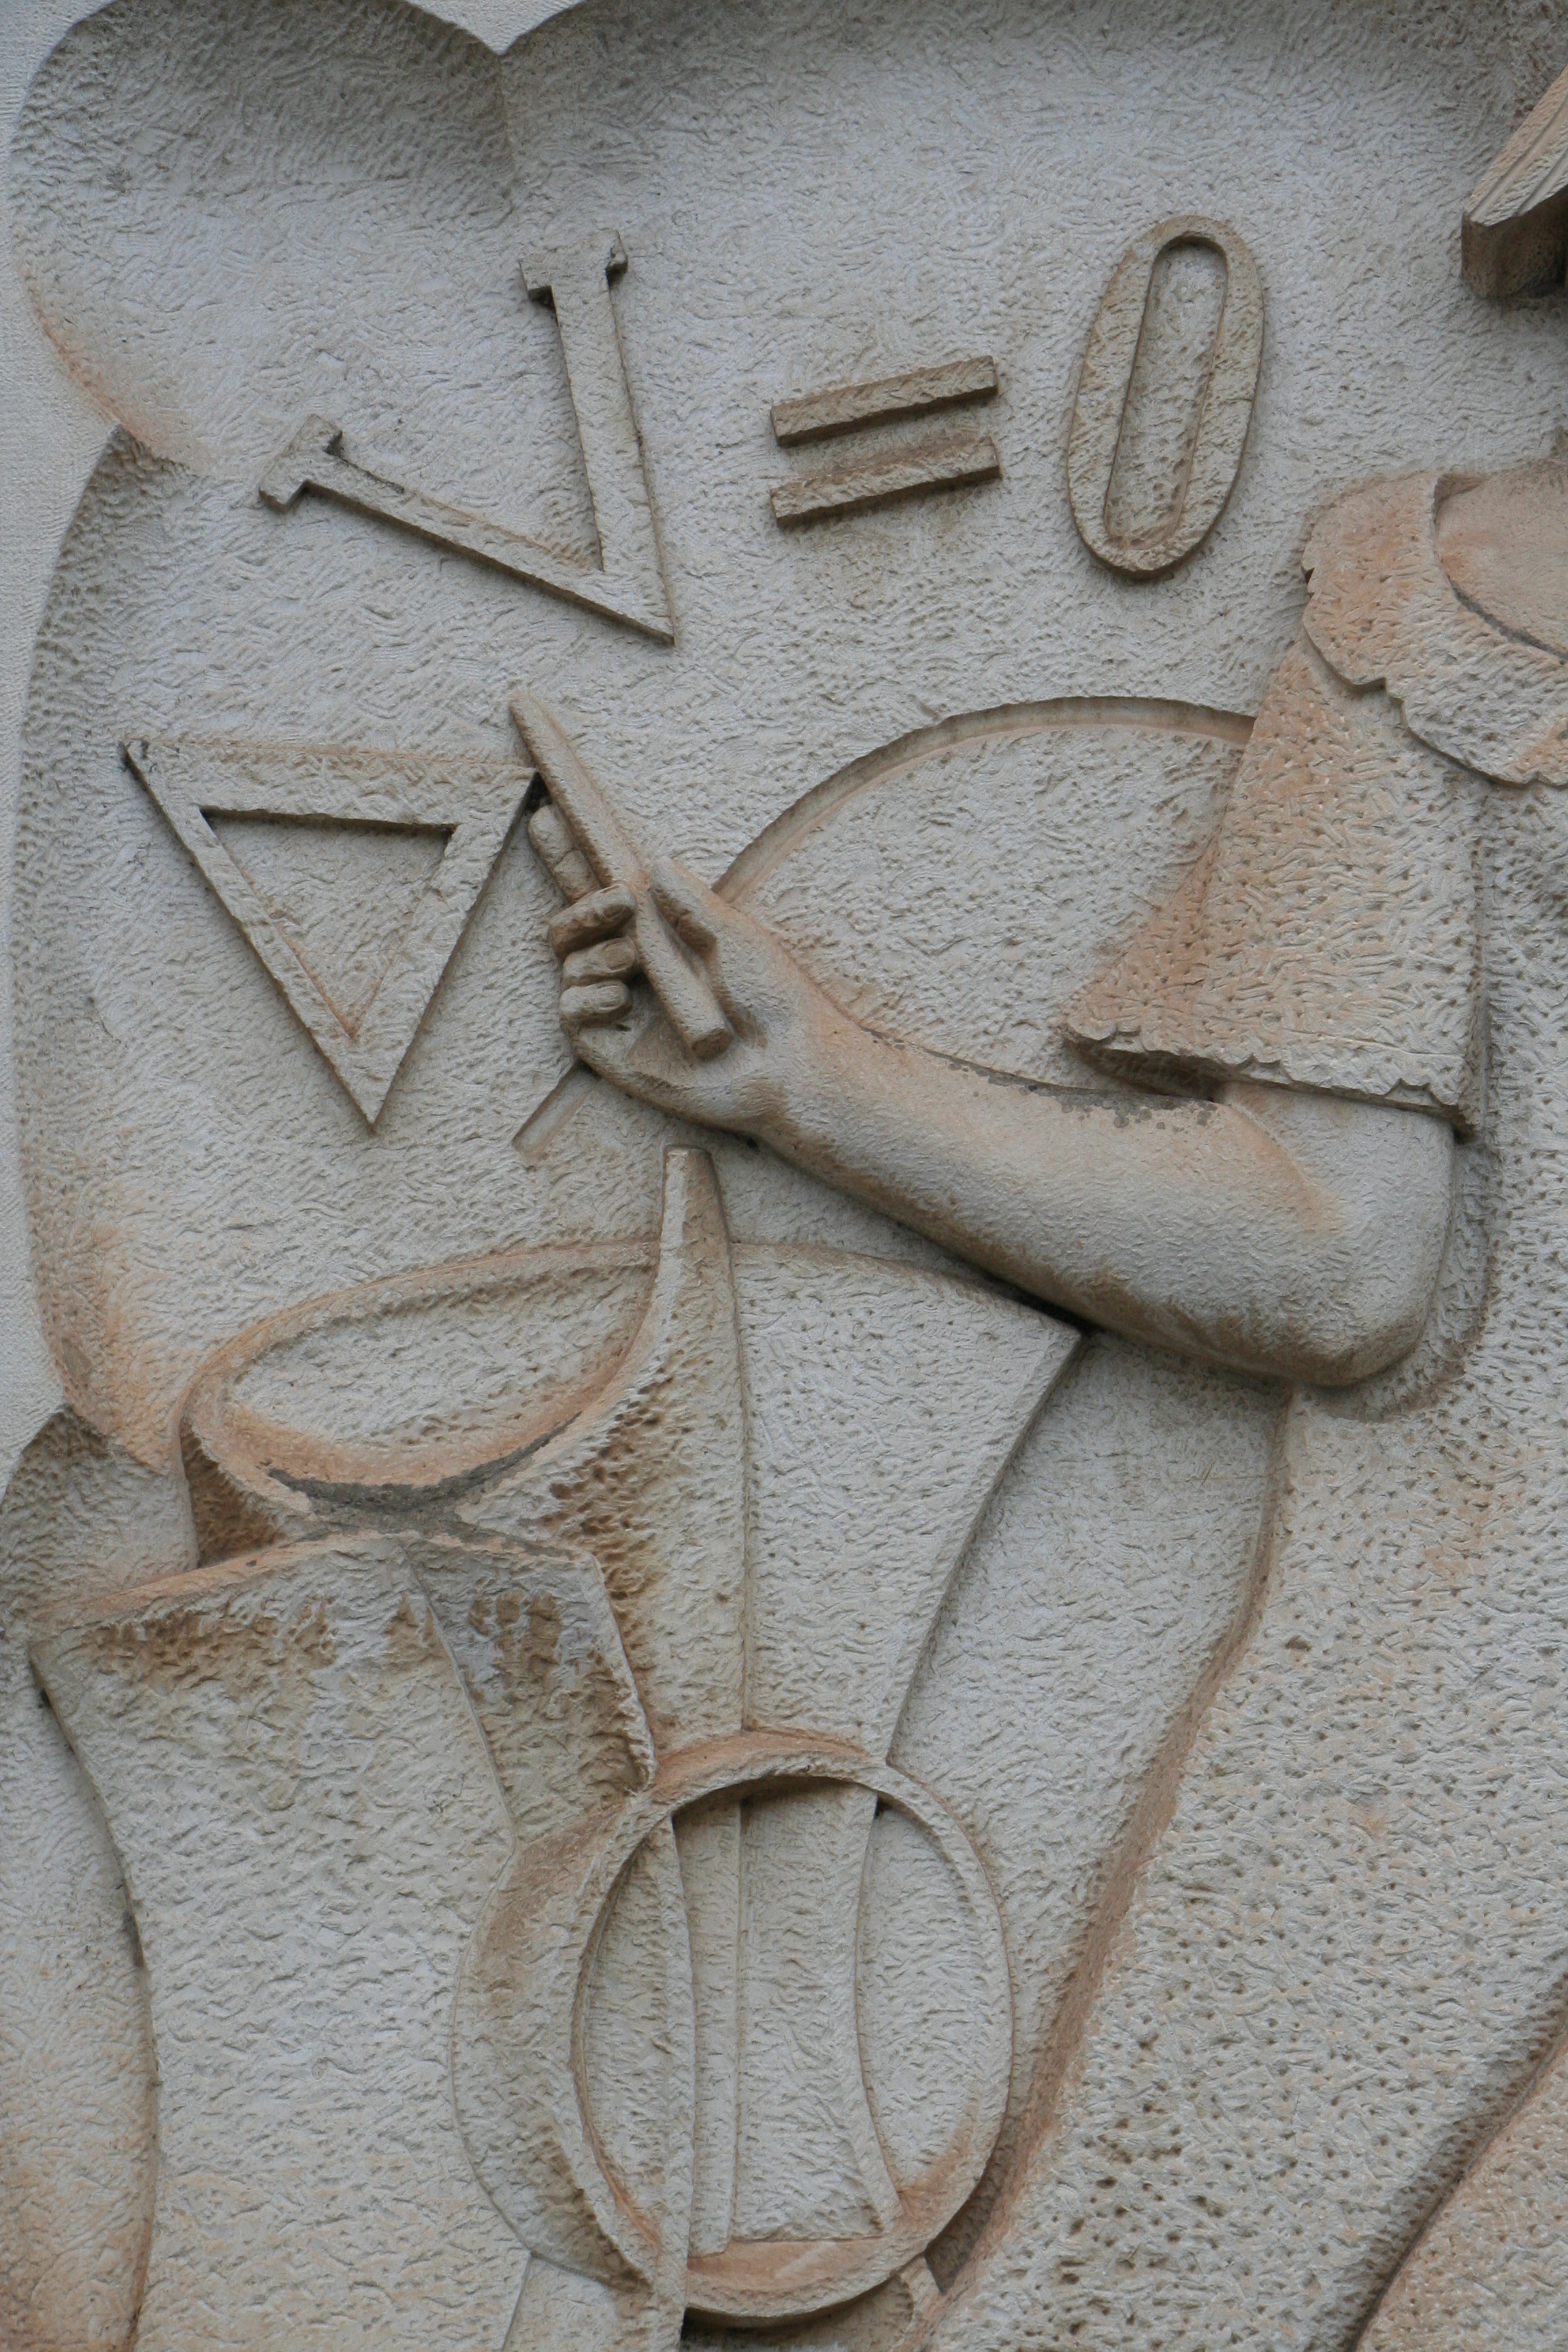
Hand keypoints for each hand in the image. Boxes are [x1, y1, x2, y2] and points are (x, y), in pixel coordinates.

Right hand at [528, 799, 842, 1138]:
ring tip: (632, 961)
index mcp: (662, 937)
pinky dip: (587, 997)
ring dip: (594, 952)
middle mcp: (634, 970)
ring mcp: (619, 1010)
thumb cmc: (772, 999)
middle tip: (619, 901)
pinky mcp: (610, 1049)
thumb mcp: (734, 936)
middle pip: (571, 927)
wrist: (785, 1064)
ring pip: (569, 964)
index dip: (572, 858)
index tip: (546, 816)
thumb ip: (689, 904)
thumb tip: (654, 865)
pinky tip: (620, 996)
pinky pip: (570, 1011)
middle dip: (582, 906)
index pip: (605, 892)